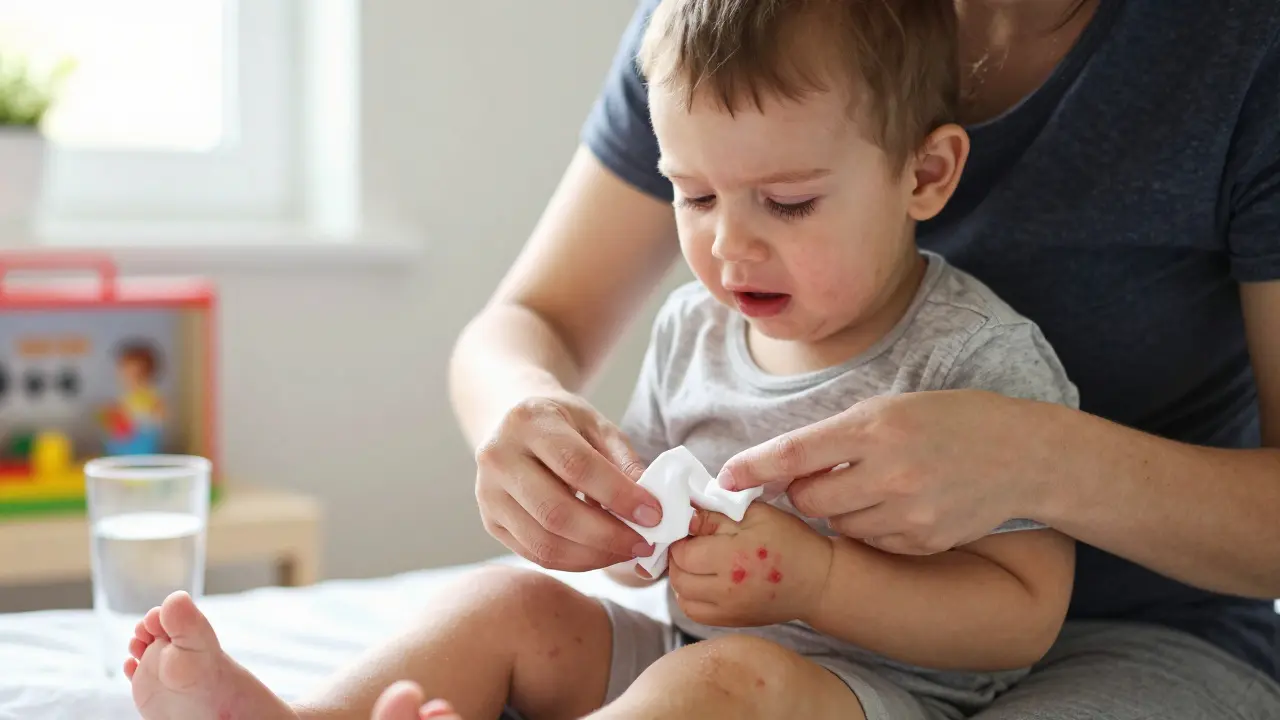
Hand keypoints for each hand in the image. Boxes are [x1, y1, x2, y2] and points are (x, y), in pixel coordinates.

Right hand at [475, 393, 662, 570]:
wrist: (512, 423)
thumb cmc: (562, 423)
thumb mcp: (596, 424)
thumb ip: (623, 461)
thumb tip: (651, 505)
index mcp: (528, 421)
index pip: (577, 466)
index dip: (619, 495)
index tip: (653, 514)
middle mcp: (499, 458)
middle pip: (556, 513)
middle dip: (608, 536)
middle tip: (644, 543)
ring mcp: (488, 494)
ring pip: (544, 543)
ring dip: (594, 556)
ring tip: (626, 551)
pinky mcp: (491, 522)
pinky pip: (535, 554)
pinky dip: (574, 561)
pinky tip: (600, 553)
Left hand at [667, 503, 832, 626]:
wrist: (817, 581)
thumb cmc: (791, 542)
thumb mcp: (757, 515)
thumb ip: (717, 514)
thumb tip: (686, 516)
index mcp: (732, 558)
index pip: (682, 551)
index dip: (682, 536)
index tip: (692, 528)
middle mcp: (726, 589)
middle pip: (678, 576)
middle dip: (678, 557)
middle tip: (692, 543)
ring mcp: (728, 610)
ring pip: (682, 597)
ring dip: (682, 578)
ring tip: (697, 562)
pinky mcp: (731, 622)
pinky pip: (695, 613)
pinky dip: (691, 597)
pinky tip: (703, 581)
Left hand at [717, 391, 1047, 554]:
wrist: (1020, 455)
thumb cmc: (948, 421)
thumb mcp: (889, 410)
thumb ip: (836, 437)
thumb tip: (781, 468)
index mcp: (876, 428)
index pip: (796, 452)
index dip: (754, 468)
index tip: (723, 479)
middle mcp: (890, 471)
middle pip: (808, 500)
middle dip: (803, 492)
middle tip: (825, 477)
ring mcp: (908, 512)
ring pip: (837, 524)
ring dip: (840, 510)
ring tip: (877, 484)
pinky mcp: (923, 541)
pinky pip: (870, 541)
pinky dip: (872, 527)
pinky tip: (901, 504)